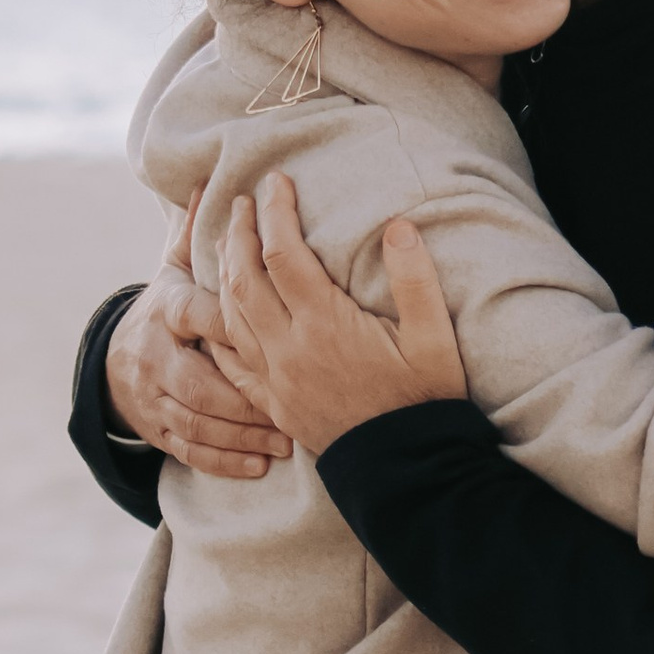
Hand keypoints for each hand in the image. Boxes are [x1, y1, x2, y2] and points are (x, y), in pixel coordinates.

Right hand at [103, 206, 292, 478]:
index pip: (203, 316)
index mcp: (167, 311)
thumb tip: (211, 180)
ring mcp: (153, 398)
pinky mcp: (157, 431)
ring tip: (287, 440)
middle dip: (247, 398)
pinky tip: (260, 465)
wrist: (117, 362)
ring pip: (199, 421)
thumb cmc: (167, 310)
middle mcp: (155, 356)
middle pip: (201, 382)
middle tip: (295, 406)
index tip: (279, 328)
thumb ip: (197, 234)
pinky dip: (225, 460)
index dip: (237, 323)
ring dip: (243, 434)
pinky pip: (190, 451)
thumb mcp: (175, 270)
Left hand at [214, 170, 465, 455]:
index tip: (278, 182)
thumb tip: (398, 226)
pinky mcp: (272, 402)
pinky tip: (220, 307)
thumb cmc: (424, 403)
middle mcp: (289, 349)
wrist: (406, 471)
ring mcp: (274, 378)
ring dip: (224, 272)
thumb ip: (415, 280)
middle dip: (238, 233)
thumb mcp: (434, 340)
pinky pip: (229, 358)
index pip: (284, 254)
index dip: (276, 212)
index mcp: (326, 325)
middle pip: (243, 278)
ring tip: (230, 242)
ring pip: (229, 314)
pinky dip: (219, 324)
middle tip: (243, 202)